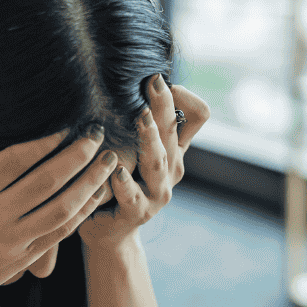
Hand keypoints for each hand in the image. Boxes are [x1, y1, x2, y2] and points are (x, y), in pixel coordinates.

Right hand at [0, 127, 117, 306]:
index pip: (10, 163)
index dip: (41, 142)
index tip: (63, 124)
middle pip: (44, 183)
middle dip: (76, 155)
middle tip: (96, 132)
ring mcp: (12, 241)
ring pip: (60, 209)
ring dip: (88, 183)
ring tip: (107, 160)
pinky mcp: (26, 257)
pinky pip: (60, 232)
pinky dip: (83, 211)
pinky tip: (97, 192)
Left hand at [78, 76, 210, 250]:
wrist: (109, 230)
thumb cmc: (120, 182)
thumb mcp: (136, 149)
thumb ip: (145, 122)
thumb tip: (147, 77)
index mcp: (175, 150)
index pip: (197, 115)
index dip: (183, 96)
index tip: (157, 80)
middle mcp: (171, 169)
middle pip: (174, 132)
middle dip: (163, 106)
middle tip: (153, 83)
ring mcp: (157, 193)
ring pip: (158, 162)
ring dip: (149, 139)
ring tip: (140, 118)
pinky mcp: (137, 213)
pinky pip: (132, 196)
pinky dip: (124, 182)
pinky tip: (114, 169)